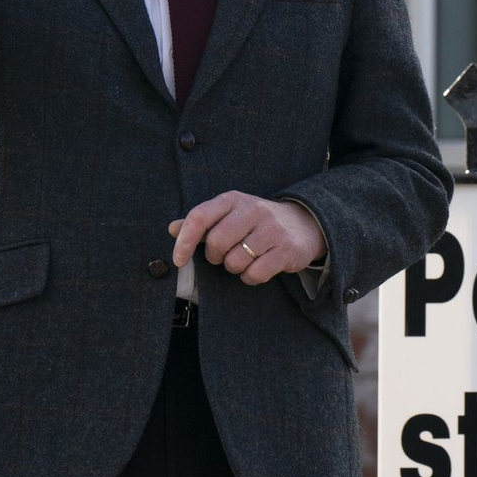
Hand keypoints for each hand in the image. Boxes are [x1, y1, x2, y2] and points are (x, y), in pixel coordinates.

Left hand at [169, 191, 325, 285]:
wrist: (305, 223)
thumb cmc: (258, 222)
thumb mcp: (230, 214)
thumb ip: (202, 222)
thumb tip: (172, 228)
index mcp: (234, 200)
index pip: (200, 217)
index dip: (184, 241)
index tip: (178, 260)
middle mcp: (254, 210)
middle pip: (216, 243)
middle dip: (216, 257)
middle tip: (226, 255)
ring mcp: (272, 229)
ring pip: (235, 261)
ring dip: (235, 268)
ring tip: (246, 259)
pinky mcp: (287, 249)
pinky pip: (255, 274)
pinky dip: (251, 277)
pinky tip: (258, 267)